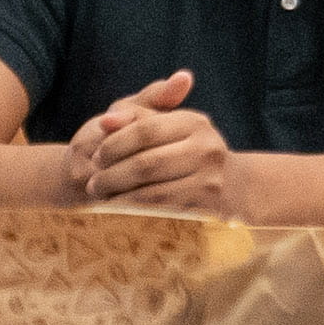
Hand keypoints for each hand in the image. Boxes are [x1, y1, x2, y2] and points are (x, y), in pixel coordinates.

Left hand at [69, 70, 247, 218]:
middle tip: (93, 183)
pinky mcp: (205, 206)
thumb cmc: (183, 148)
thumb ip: (134, 114)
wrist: (230, 184)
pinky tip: (118, 208)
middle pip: (146, 163)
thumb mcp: (164, 123)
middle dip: (112, 175)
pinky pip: (160, 210)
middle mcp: (206, 148)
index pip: (144, 129)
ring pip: (151, 191)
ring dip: (118, 196)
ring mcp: (209, 179)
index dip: (114, 144)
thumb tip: (106, 121)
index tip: (96, 156)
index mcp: (194, 122)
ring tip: (101, 196)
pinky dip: (133, 210)